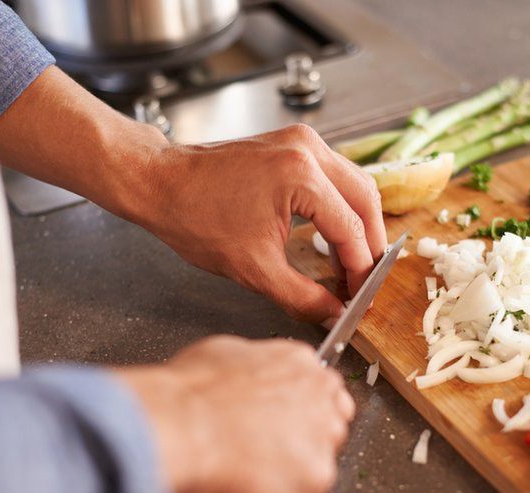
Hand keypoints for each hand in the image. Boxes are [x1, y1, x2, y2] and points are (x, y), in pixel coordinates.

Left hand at [0, 68, 379, 323]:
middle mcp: (308, 150)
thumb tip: (333, 313)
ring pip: (355, 184)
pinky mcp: (294, 143)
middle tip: (364, 279)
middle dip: (370, 243)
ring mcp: (302, 141)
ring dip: (358, 224)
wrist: (159, 183)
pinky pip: (335, 175)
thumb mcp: (253, 268)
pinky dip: (341, 206)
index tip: (359, 296)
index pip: (351, 229)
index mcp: (301, 176)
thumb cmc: (194, 217)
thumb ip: (302, 296)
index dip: (360, 269)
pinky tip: (333, 234)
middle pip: (366, 199)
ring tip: (350, 262)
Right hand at [114, 336, 354, 492]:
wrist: (179, 426)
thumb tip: (244, 380)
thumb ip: (251, 368)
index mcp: (298, 362)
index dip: (297, 414)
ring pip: (316, 466)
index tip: (280, 427)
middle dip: (300, 444)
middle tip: (263, 456)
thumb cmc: (187, 395)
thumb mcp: (221, 355)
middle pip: (328, 426)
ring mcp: (322, 436)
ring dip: (287, 477)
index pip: (320, 391)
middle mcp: (320, 394)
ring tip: (247, 478)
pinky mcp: (316, 476)